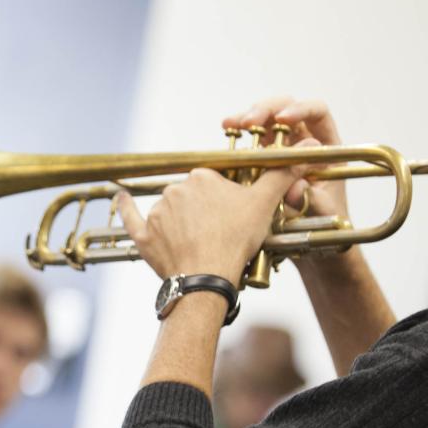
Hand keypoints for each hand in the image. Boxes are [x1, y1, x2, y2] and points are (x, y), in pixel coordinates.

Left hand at [116, 167, 298, 285]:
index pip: (214, 183)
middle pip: (191, 197)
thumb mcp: (264, 204)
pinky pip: (130, 217)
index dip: (224, 201)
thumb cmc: (236, 240)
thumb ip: (282, 175)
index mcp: (202, 177)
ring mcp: (157, 212)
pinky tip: (121, 196)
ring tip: (197, 244)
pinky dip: (125, 207)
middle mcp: (175, 189)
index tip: (232, 217)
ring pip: (170, 212)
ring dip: (179, 223)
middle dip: (203, 212)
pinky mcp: (143, 235)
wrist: (207, 277)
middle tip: (218, 234)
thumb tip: (307, 149)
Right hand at [223, 97, 350, 241]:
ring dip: (247, 118)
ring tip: (230, 124)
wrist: (313, 244)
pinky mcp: (264, 159)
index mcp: (326, 146)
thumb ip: (312, 200)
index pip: (317, 113)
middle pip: (286, 109)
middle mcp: (304, 141)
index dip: (301, 109)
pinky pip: (251, 140)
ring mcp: (283, 148)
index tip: (283, 120)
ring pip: (265, 121)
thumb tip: (293, 187)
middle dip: (266, 110)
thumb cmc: (326, 224)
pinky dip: (238, 134)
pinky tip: (227, 131)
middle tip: (249, 121)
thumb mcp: (323, 213)